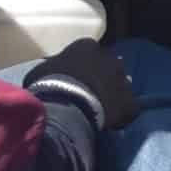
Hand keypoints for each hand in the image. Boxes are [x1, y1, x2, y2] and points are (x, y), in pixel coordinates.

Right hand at [25, 37, 141, 129]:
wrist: (67, 105)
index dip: (83, 66)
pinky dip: (122, 114)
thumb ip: (50, 69)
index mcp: (87, 47)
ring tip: (101, 108)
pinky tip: (112, 123)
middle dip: (102, 77)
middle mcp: (110, 58)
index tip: (76, 78)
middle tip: (90, 93)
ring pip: (121, 85)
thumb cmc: (49, 84)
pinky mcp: (131, 102)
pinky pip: (129, 108)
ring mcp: (123, 80)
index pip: (88, 52)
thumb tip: (49, 75)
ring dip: (113, 94)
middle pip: (108, 66)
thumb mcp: (40, 72)